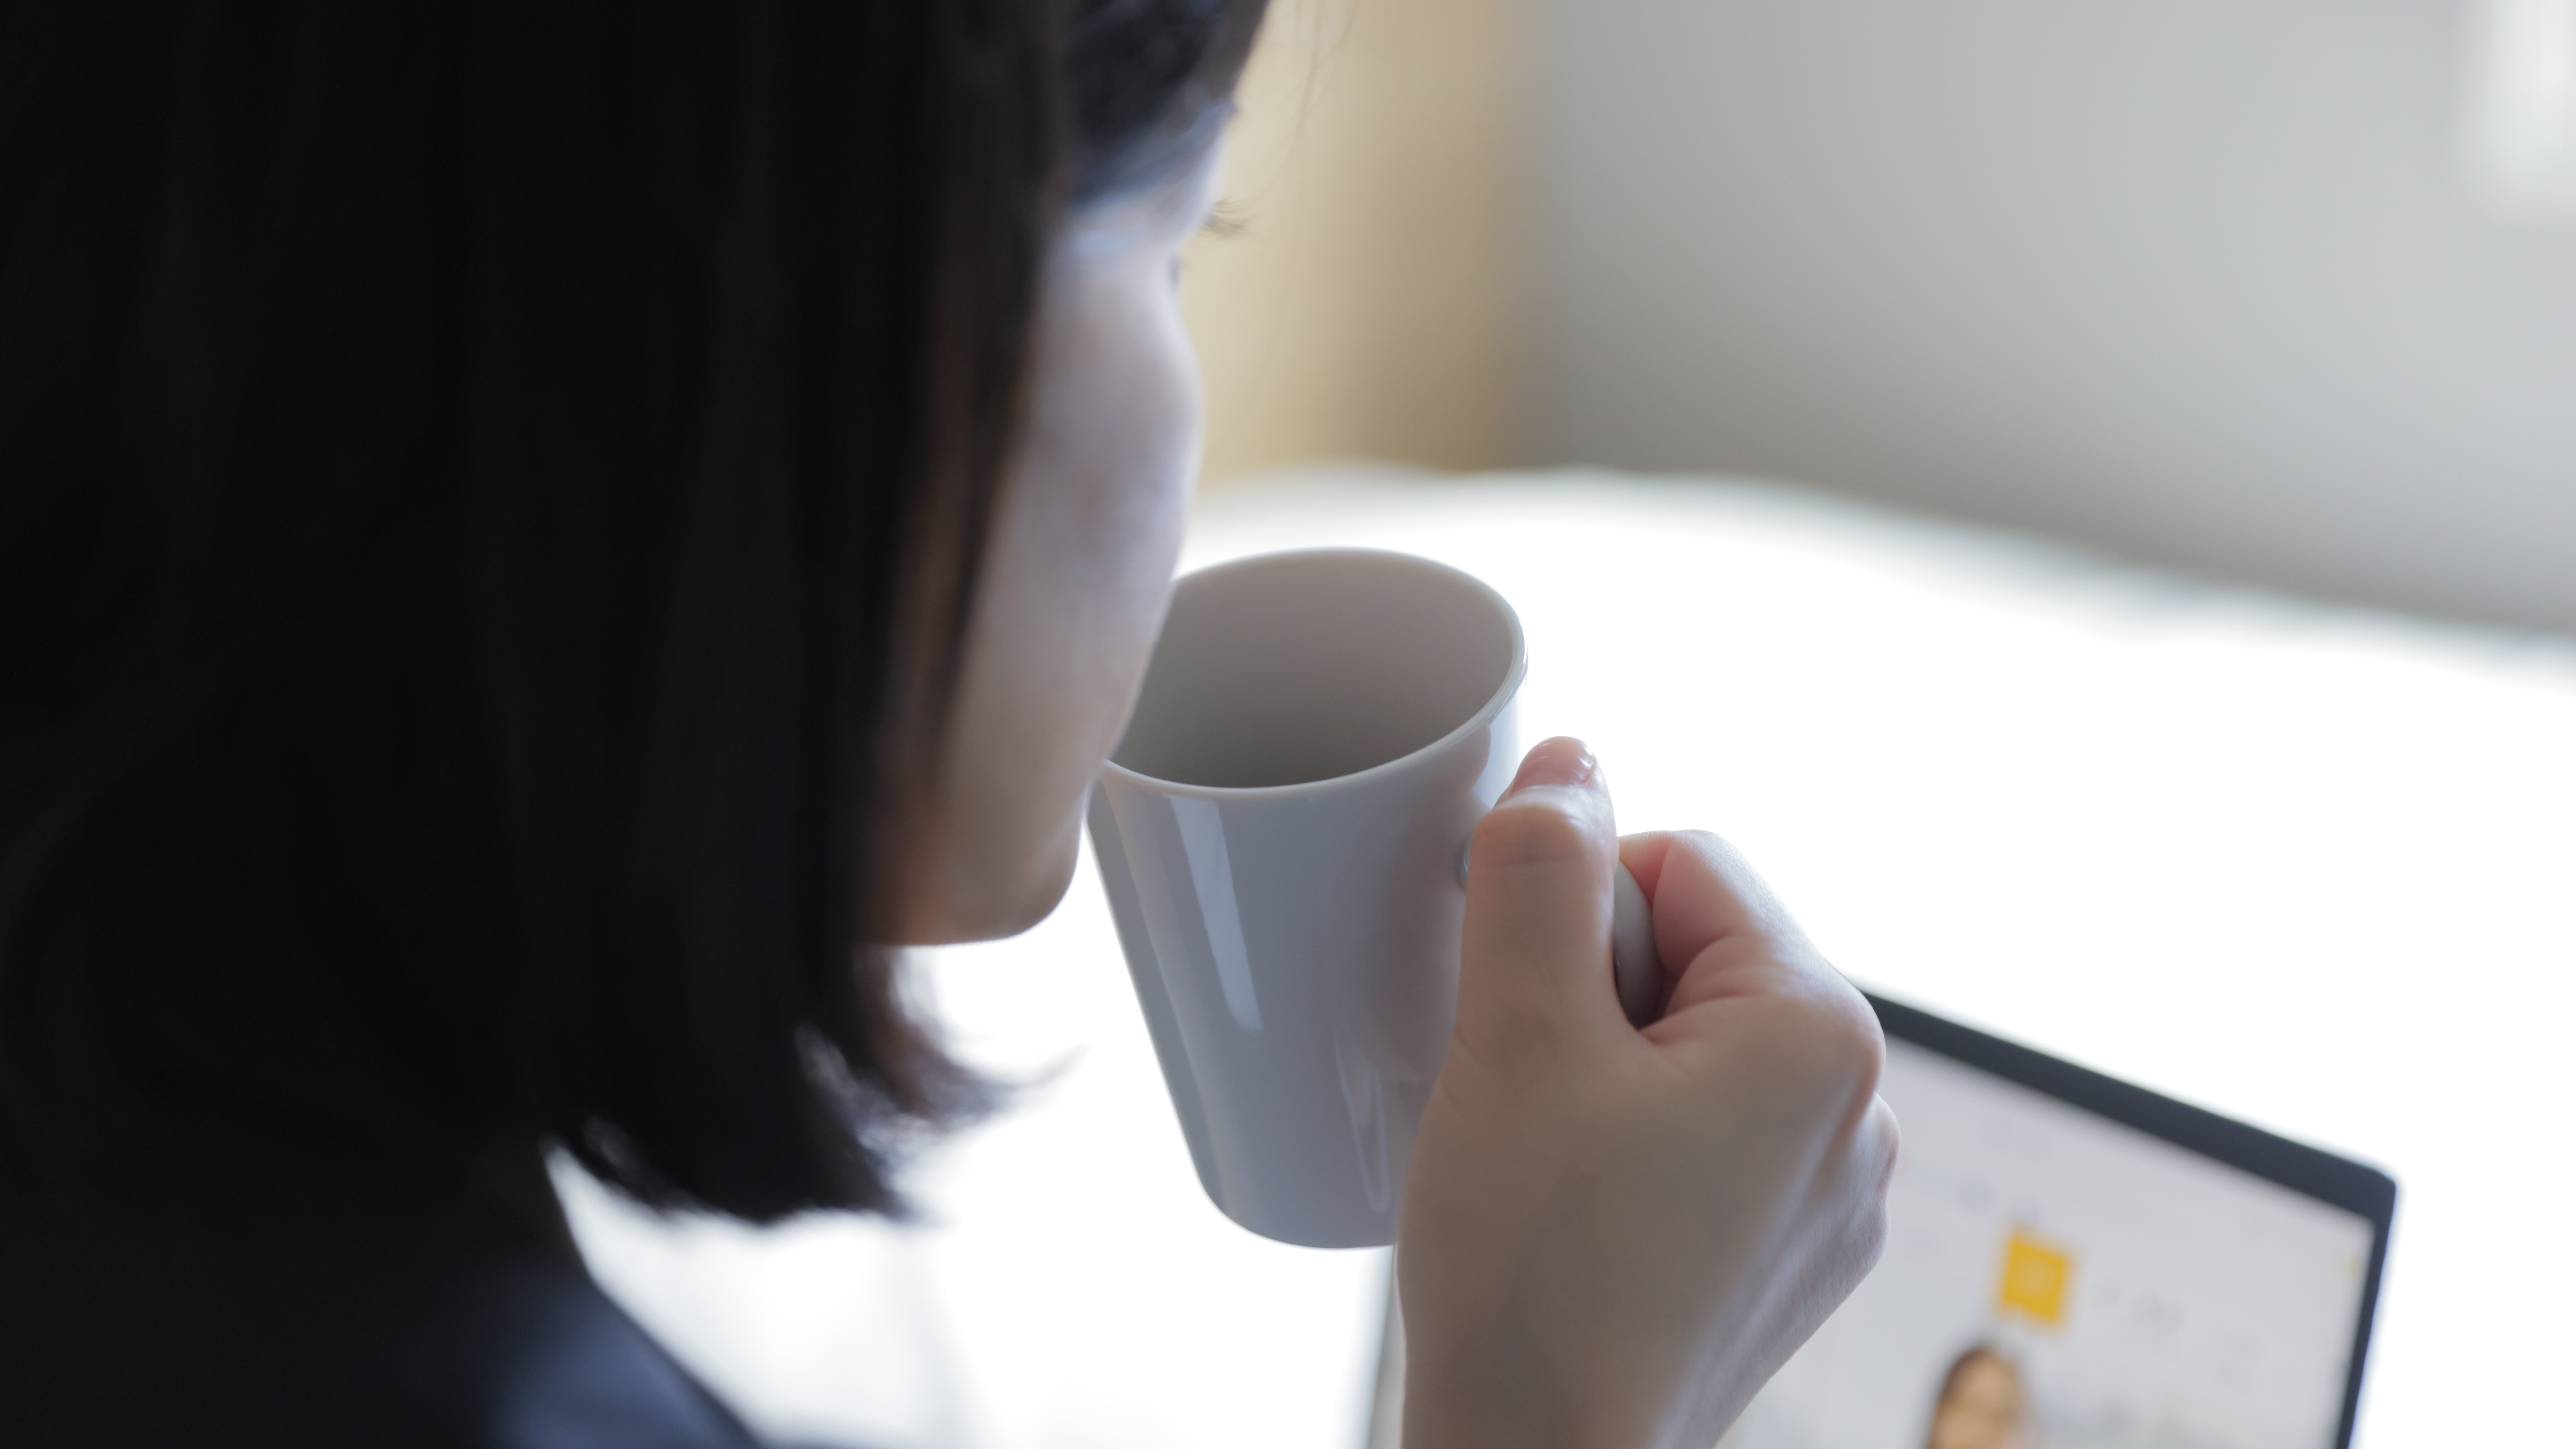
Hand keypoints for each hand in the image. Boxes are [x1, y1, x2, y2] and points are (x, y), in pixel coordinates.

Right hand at [1398, 738, 1897, 1448]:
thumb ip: (1540, 870)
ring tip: (1541, 1159)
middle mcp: (1858, 1112)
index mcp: (1820, 1035)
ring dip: (1597, 1070)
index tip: (1512, 1003)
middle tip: (1521, 1092)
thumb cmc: (1535, 1273)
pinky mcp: (1783, 1259)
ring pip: (1686, 1048)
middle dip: (1587, 994)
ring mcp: (1829, 1197)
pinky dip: (1624, 1146)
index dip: (1570, 909)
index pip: (1681, 864)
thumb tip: (1569, 761)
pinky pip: (1698, 1138)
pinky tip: (1574, 1213)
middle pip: (1691, 955)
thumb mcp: (1513, 1032)